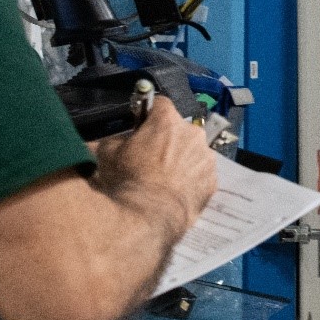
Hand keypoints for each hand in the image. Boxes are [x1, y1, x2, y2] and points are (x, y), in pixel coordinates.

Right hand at [96, 97, 217, 232]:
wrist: (148, 215)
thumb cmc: (127, 179)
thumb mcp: (107, 153)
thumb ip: (115, 139)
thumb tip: (116, 140)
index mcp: (167, 120)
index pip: (159, 104)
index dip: (148, 115)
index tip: (142, 127)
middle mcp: (193, 133)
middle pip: (179, 129)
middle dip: (166, 140)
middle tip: (150, 158)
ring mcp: (206, 157)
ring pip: (193, 152)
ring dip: (181, 160)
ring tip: (163, 179)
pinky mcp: (212, 181)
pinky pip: (200, 175)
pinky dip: (191, 180)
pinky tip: (175, 192)